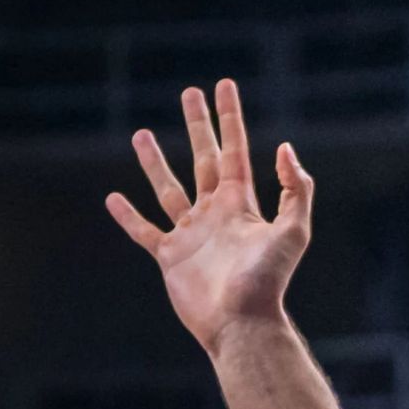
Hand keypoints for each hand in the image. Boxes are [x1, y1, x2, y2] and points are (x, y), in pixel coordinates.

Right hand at [105, 79, 313, 356]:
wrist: (242, 323)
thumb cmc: (269, 280)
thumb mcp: (293, 231)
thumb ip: (294, 189)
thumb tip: (285, 148)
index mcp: (243, 204)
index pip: (235, 150)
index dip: (230, 118)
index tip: (223, 85)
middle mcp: (217, 213)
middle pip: (203, 159)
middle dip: (197, 126)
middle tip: (187, 92)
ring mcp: (192, 234)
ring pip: (170, 189)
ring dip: (155, 162)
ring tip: (140, 133)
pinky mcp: (171, 257)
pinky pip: (145, 231)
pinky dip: (129, 216)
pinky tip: (114, 198)